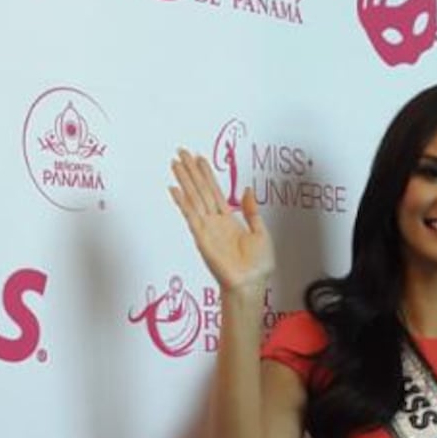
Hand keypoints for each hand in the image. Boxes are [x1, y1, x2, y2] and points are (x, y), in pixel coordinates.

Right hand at [168, 149, 274, 295]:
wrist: (251, 284)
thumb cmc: (257, 266)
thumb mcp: (261, 232)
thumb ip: (252, 211)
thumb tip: (247, 190)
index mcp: (228, 220)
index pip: (214, 191)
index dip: (206, 174)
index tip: (199, 159)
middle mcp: (215, 222)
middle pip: (200, 190)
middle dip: (191, 171)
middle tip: (181, 152)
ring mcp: (207, 229)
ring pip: (194, 198)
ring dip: (184, 180)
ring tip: (176, 163)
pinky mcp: (202, 238)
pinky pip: (191, 216)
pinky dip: (182, 202)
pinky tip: (175, 189)